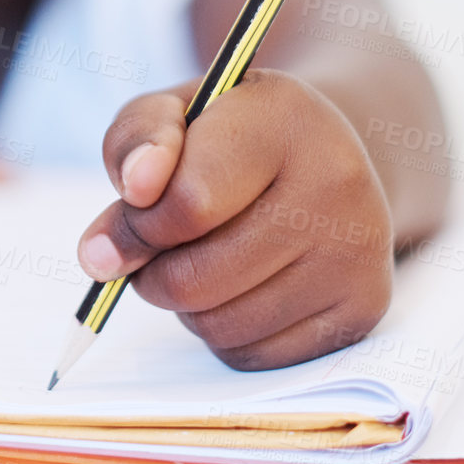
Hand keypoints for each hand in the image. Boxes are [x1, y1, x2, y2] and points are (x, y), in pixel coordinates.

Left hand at [75, 68, 392, 368]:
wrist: (327, 152)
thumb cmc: (234, 134)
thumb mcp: (177, 110)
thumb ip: (131, 150)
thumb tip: (101, 255)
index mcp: (284, 118)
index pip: (189, 204)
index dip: (137, 222)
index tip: (130, 210)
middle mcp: (337, 182)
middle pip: (195, 278)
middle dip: (151, 269)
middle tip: (154, 244)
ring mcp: (358, 252)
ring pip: (218, 326)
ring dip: (184, 304)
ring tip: (202, 257)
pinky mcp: (362, 309)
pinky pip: (251, 354)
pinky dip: (224, 332)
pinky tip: (240, 285)